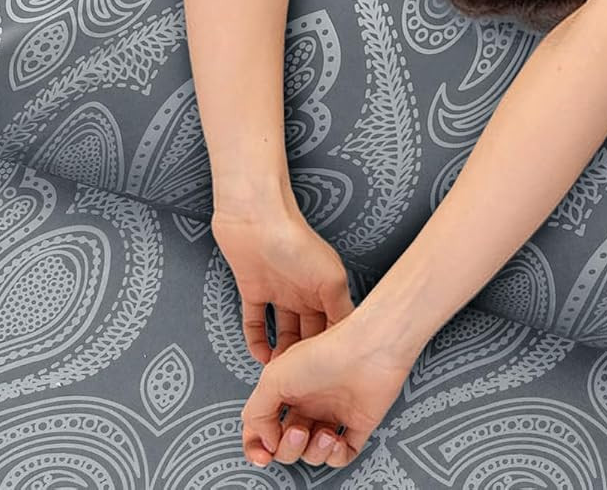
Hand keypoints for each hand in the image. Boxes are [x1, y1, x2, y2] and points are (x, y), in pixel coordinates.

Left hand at [211, 200, 355, 453]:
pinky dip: (256, 340)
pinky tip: (259, 356)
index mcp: (326, 287)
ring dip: (282, 354)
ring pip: (284, 331)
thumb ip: (340, 308)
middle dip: (307, 360)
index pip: (334, 325)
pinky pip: (255, 321)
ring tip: (282, 382)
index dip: (334, 351)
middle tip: (305, 388)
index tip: (335, 378)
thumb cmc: (295, 243)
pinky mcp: (253, 289)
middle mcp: (305, 291)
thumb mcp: (329, 278)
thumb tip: (352, 338)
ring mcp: (279, 291)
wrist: (256, 219)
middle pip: (309, 332)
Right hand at [240, 309, 412, 468]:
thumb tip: (266, 441)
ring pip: (313, 453)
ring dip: (314, 453)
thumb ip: (256, 413)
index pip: (262, 424)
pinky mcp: (358, 423)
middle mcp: (309, 401)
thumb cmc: (325, 354)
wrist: (369, 351)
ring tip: (323, 434)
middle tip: (298, 432)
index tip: (263, 454)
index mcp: (287, 389)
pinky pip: (342, 454)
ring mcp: (333, 413)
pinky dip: (335, 456)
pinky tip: (336, 441)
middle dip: (289, 448)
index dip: (257, 445)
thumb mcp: (273, 377)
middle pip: (287, 444)